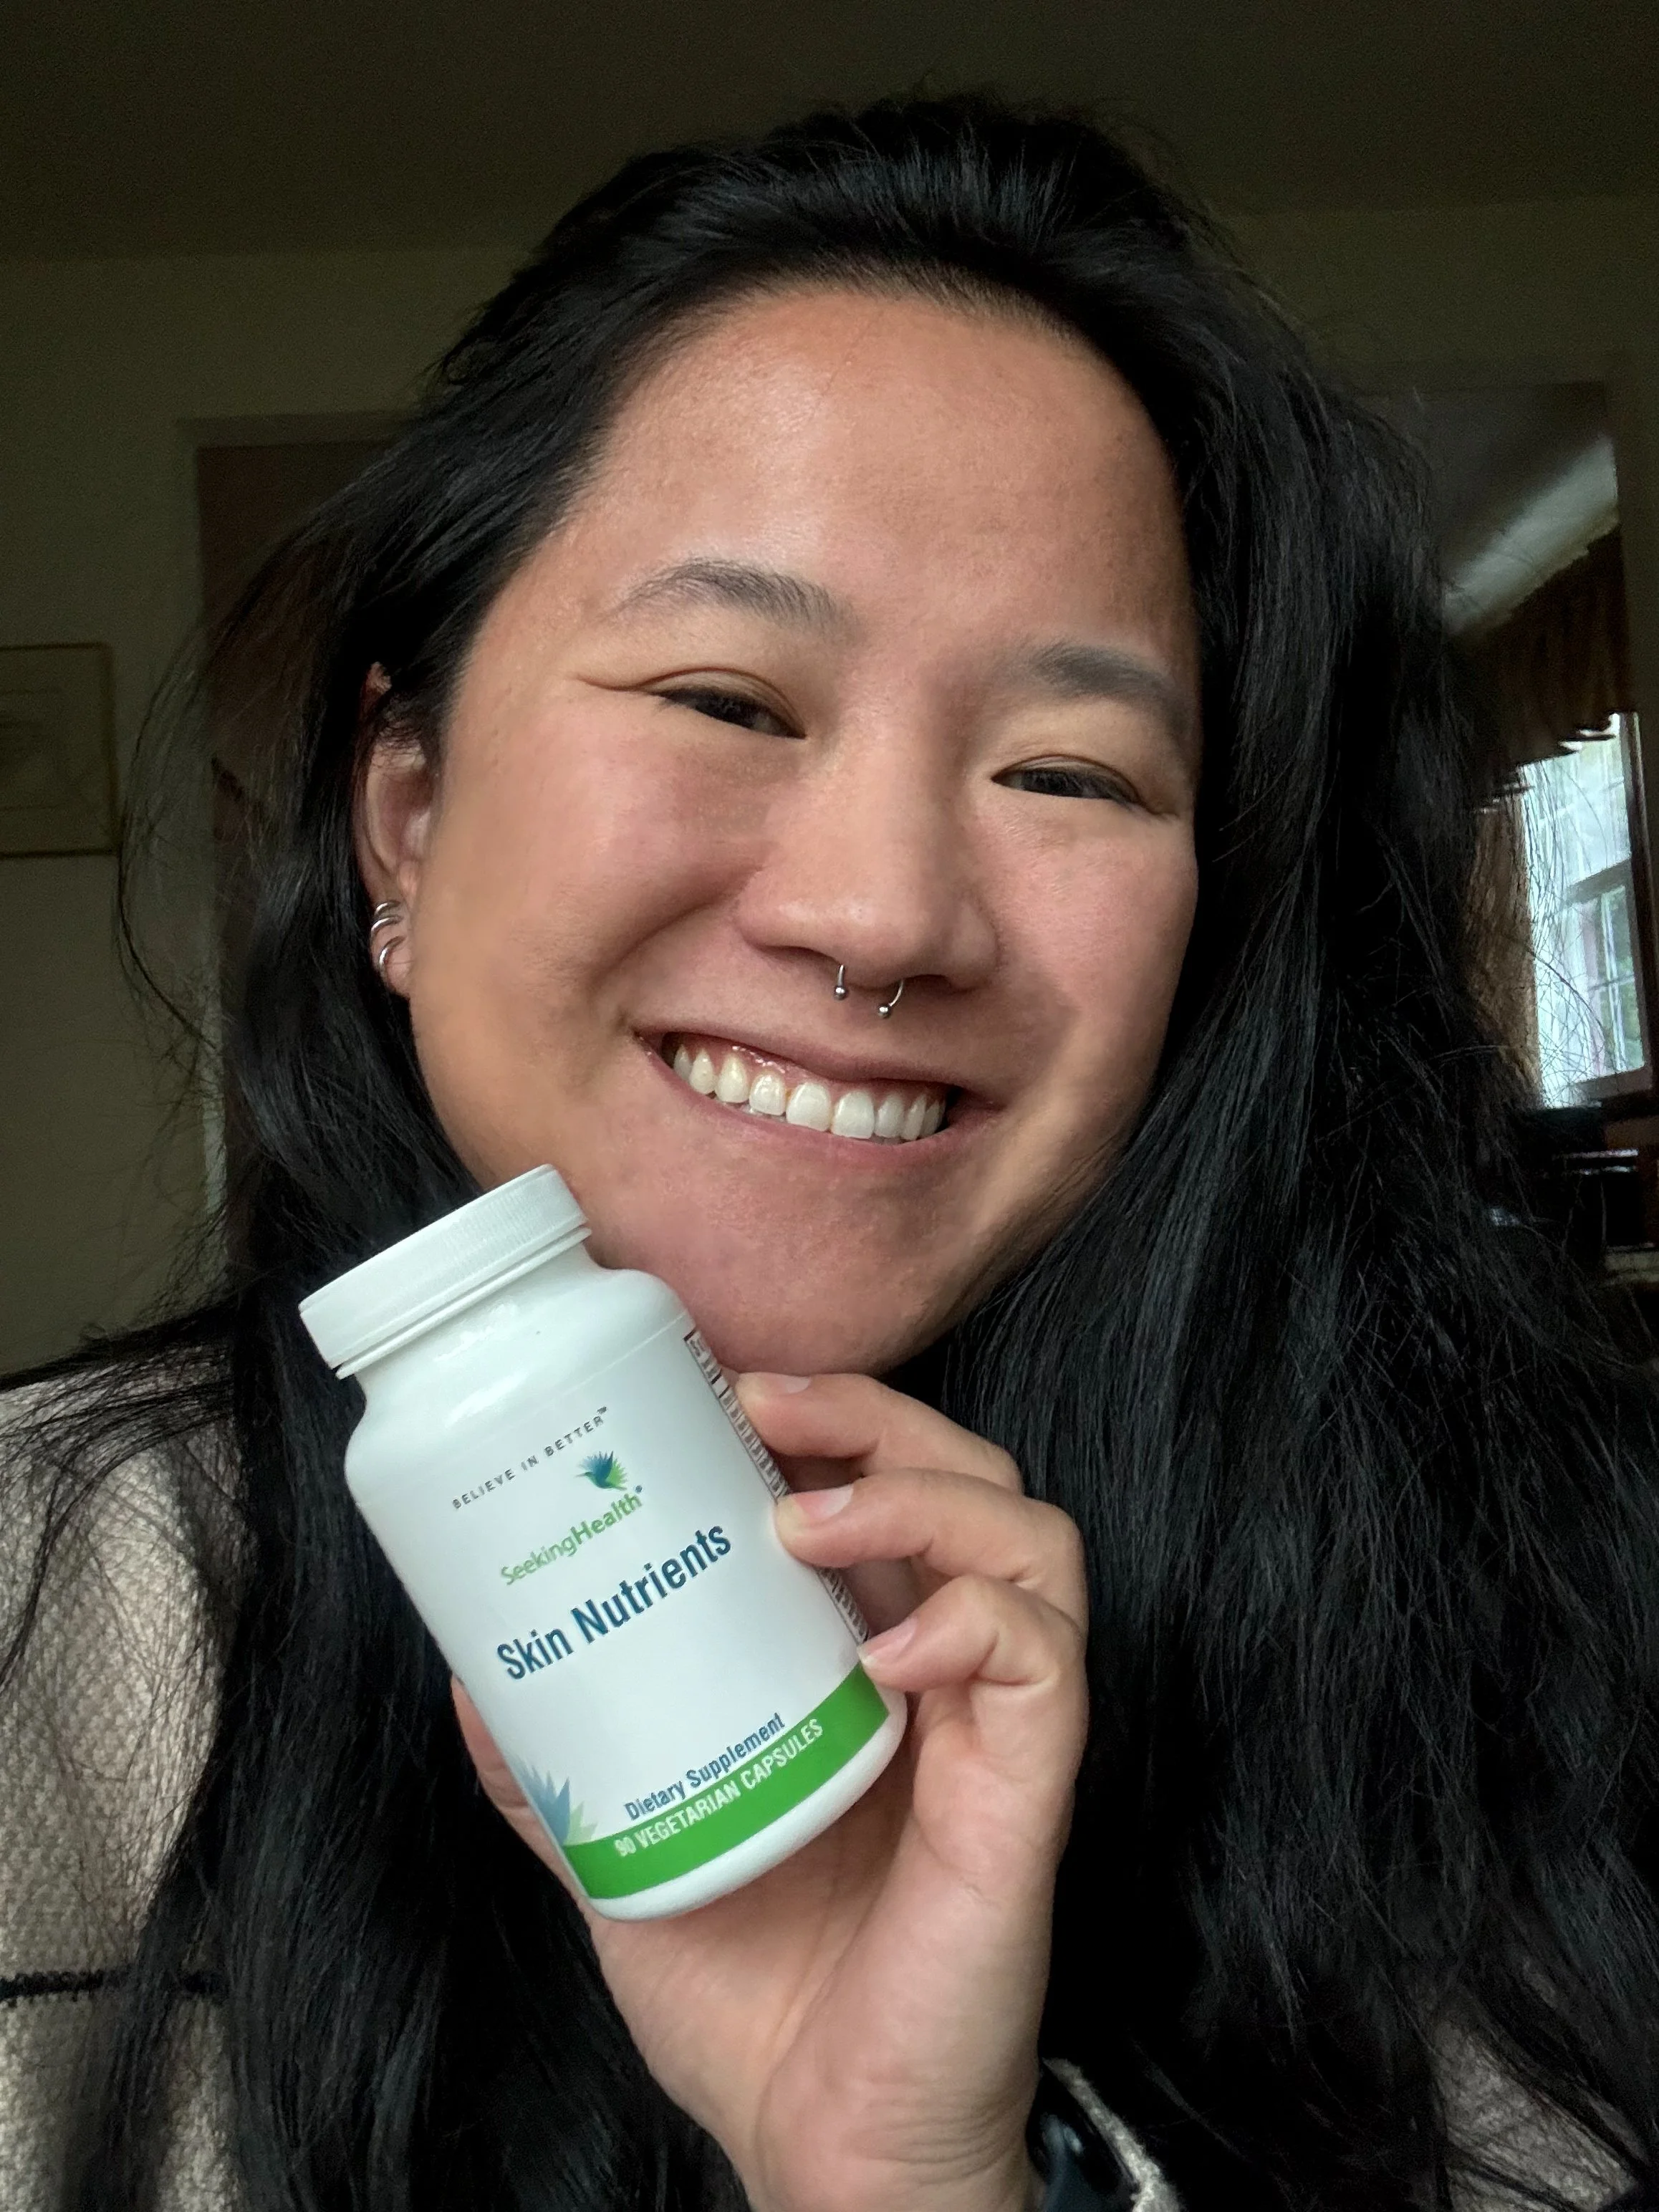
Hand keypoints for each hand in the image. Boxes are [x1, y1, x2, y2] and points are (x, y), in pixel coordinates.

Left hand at [455, 1372, 1087, 2211]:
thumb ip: (563, 1771)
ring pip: (1031, 1539)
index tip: (723, 1385)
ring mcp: (994, 1727)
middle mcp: (940, 1670)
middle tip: (761, 1407)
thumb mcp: (632, 1850)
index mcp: (863, 1658)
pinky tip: (891, 1650)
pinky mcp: (1028, 1795)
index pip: (883, 1485)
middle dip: (874, 1415)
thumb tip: (471, 1677)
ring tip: (807, 1518)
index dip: (828, 1412)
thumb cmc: (746, 1999)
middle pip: (965, 1476)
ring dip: (924, 1498)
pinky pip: (1045, 1668)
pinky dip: (978, 1625)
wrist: (815, 2142)